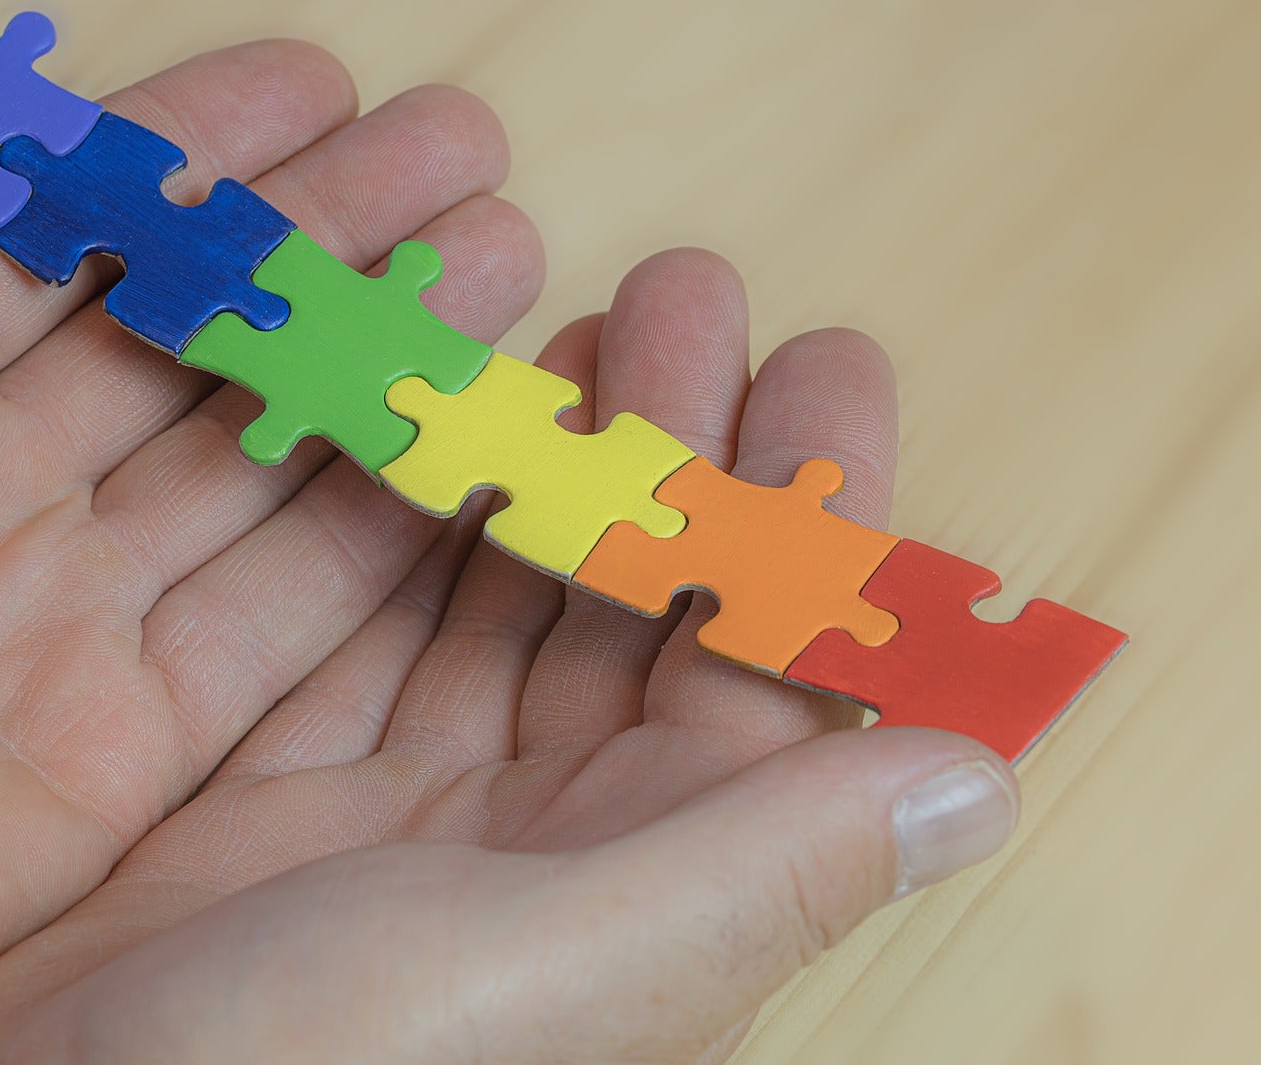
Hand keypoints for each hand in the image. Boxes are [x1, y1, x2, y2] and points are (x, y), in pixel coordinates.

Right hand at [0, 253, 1021, 1062]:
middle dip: (669, 448)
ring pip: (501, 602)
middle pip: (637, 611)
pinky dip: (390, 520)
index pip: (770, 671)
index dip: (811, 518)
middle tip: (679, 289)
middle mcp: (544, 849)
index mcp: (643, 886)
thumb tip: (980, 777)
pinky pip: (360, 625)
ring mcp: (408, 816)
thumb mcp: (552, 972)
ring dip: (541, 465)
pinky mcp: (280, 797)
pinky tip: (411, 419)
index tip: (828, 367)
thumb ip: (757, 864)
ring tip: (561, 318)